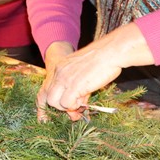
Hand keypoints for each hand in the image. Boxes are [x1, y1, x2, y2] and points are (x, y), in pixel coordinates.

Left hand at [36, 23, 150, 121]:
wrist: (110, 52)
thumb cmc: (102, 61)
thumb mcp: (83, 71)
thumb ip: (77, 86)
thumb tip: (78, 104)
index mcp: (60, 67)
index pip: (48, 88)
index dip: (57, 99)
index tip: (68, 103)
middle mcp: (59, 72)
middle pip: (48, 97)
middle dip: (60, 105)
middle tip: (75, 104)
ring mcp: (65, 79)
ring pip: (54, 102)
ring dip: (67, 106)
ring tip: (81, 101)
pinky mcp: (74, 86)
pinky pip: (66, 104)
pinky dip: (75, 107)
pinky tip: (84, 101)